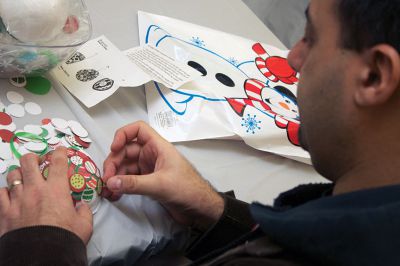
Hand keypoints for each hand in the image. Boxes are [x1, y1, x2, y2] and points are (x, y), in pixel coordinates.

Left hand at [0, 147, 92, 243]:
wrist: (40, 256)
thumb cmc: (64, 239)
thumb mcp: (84, 225)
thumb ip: (84, 211)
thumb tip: (81, 206)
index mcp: (57, 190)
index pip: (58, 162)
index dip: (59, 152)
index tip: (59, 150)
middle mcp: (36, 190)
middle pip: (29, 162)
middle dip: (33, 158)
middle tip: (37, 161)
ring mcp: (18, 199)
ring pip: (12, 175)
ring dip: (18, 174)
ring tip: (22, 178)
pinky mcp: (4, 212)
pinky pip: (0, 194)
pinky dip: (5, 192)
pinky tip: (10, 195)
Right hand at [102, 121, 223, 229]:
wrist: (200, 208)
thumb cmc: (187, 189)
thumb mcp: (159, 185)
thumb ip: (134, 184)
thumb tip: (110, 182)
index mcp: (158, 147)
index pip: (138, 130)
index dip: (123, 134)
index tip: (113, 148)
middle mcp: (152, 155)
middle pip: (126, 151)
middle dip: (114, 163)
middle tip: (106, 179)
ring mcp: (150, 168)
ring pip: (126, 166)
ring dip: (115, 177)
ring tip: (107, 191)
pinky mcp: (149, 182)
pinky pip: (130, 180)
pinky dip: (121, 186)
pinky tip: (115, 195)